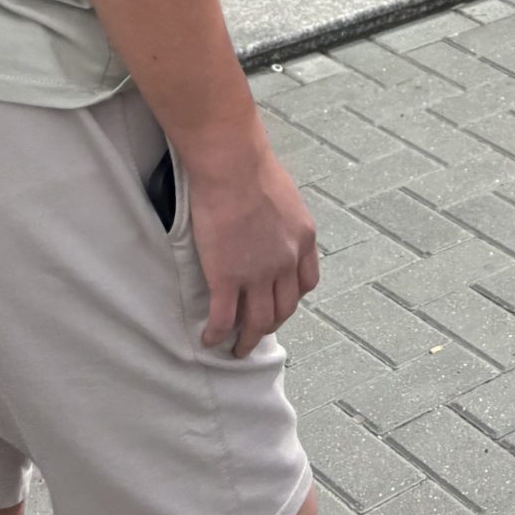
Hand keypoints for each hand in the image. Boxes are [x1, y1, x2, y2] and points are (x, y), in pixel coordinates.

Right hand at [185, 127, 320, 357]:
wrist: (232, 164)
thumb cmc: (251, 167)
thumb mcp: (285, 195)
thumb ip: (282, 218)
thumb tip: (270, 222)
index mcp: (302, 239)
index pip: (306, 283)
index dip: (291, 298)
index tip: (279, 303)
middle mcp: (286, 261)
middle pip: (284, 308)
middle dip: (270, 325)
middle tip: (256, 332)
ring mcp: (258, 273)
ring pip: (258, 322)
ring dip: (247, 341)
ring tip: (235, 349)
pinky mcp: (228, 278)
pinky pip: (225, 319)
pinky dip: (217, 334)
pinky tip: (209, 338)